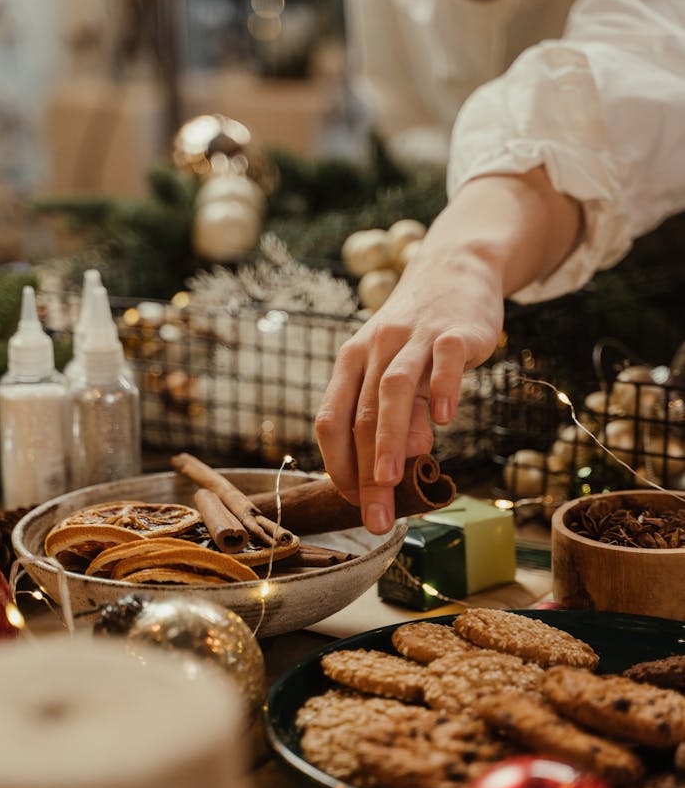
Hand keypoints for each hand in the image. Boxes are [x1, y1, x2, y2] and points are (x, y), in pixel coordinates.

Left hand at [315, 169, 582, 534]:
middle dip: (365, 473)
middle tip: (374, 518)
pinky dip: (443, 388)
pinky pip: (445, 360)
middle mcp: (374, 350)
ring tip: (390, 480)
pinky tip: (446, 420)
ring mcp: (413, 338)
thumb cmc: (420, 335)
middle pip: (361, 416)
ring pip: (394, 390)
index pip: (330, 420)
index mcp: (350, 364)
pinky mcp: (453, 331)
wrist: (456, 270)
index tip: (352, 503)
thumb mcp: (399, 374)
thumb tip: (404, 465)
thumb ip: (399, 418)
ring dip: (389, 438)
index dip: (337, 465)